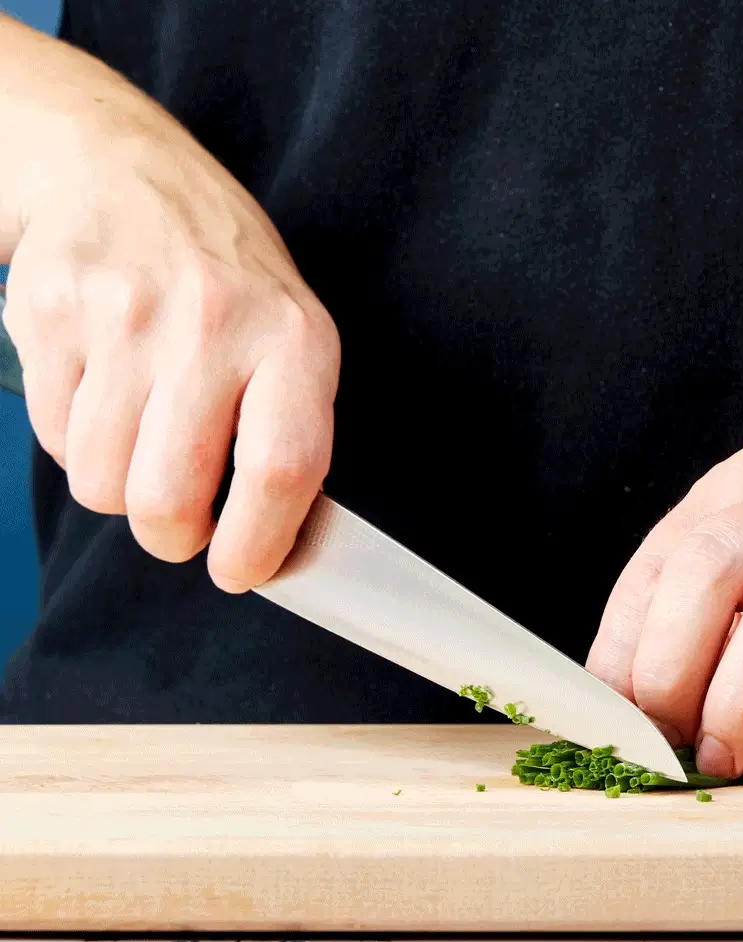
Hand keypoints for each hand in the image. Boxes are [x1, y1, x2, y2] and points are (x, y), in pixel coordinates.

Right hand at [1, 80, 338, 591]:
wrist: (123, 172)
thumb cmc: (226, 279)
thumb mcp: (292, 336)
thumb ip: (290, 433)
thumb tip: (274, 542)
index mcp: (294, 338)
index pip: (281, 468)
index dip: (257, 543)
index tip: (240, 570)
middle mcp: (211, 323)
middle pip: (170, 496)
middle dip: (172, 536)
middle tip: (182, 524)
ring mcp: (124, 315)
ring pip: (101, 481)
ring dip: (122, 488)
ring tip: (146, 438)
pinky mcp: (49, 314)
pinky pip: (53, 439)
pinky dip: (78, 443)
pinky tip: (105, 395)